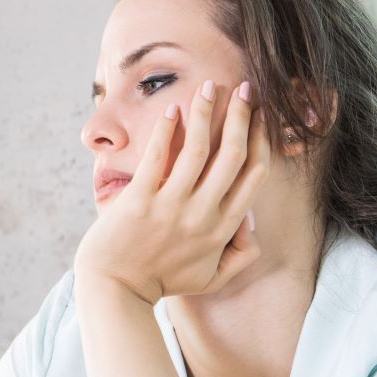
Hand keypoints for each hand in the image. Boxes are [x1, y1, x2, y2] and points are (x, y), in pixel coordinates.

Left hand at [74, 79, 269, 302]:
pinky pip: (158, 157)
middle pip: (233, 155)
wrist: (115, 290)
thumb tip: (251, 218)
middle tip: (243, 88)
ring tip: (209, 87)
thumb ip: (241, 254)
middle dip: (241, 116)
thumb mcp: (212, 278)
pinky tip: (173, 109)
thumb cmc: (162, 280)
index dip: (261, 141)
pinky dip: (167, 130)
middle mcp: (203, 215)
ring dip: (207, 112)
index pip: (253, 176)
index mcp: (223, 229)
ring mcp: (171, 206)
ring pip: (199, 149)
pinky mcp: (140, 200)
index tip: (260, 116)